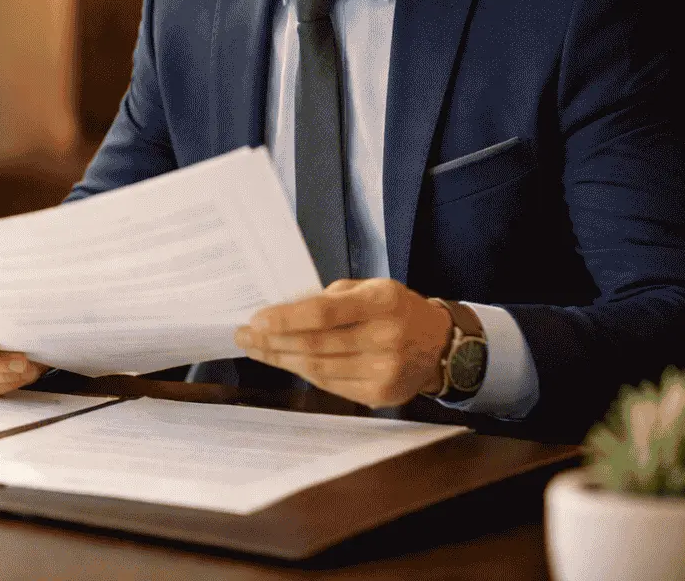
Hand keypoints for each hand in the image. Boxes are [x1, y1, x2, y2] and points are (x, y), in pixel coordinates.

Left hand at [233, 278, 452, 407]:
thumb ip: (331, 299)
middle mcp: (386, 339)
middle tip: (244, 336)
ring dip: (281, 360)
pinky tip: (286, 362)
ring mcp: (384, 372)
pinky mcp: (380, 395)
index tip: (255, 320)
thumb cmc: (395, 310)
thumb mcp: (370, 289)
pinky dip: (304, 373)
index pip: (324, 314)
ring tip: (257, 350)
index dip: (286, 319)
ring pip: (318, 369)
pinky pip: (330, 385)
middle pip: (316, 346)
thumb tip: (283, 312)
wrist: (440, 346)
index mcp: (382, 303)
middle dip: (272, 342)